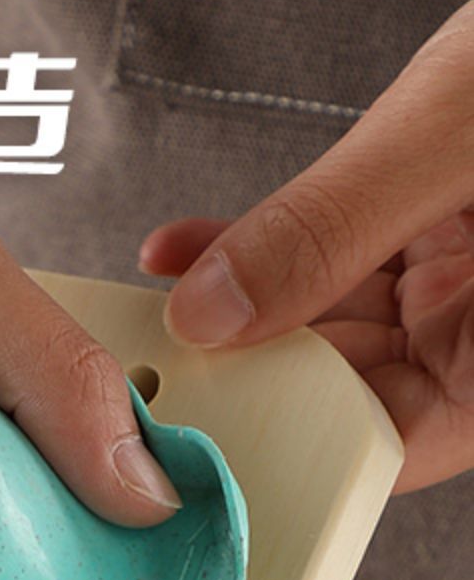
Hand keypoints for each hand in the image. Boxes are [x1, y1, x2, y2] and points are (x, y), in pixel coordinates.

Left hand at [140, 1, 473, 495]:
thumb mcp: (456, 134)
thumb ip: (336, 225)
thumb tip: (215, 311)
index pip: (383, 445)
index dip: (281, 445)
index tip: (188, 428)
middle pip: (339, 392)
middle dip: (239, 376)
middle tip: (139, 362)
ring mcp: (460, 290)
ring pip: (322, 329)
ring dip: (233, 312)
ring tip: (144, 308)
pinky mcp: (434, 235)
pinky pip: (331, 263)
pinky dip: (257, 254)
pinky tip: (186, 253)